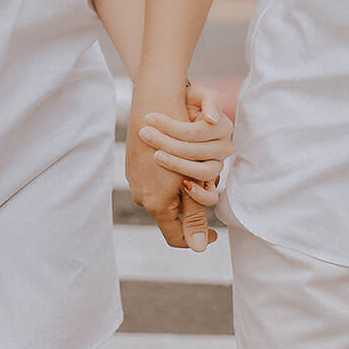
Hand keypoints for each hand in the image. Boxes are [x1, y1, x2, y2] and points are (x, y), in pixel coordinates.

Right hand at [127, 82, 232, 251]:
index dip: (197, 238)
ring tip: (193, 168)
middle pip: (172, 215)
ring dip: (180, 188)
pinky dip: (168, 175)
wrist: (154, 101)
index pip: (176, 237)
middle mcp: (143, 196)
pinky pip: (155, 180)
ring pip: (165, 196)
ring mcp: (136, 181)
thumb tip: (199, 248)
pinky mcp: (134, 168)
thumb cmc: (177, 138)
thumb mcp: (189, 178)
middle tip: (206, 186)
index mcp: (158, 203)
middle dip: (191, 204)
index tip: (214, 232)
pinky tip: (177, 157)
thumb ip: (194, 214)